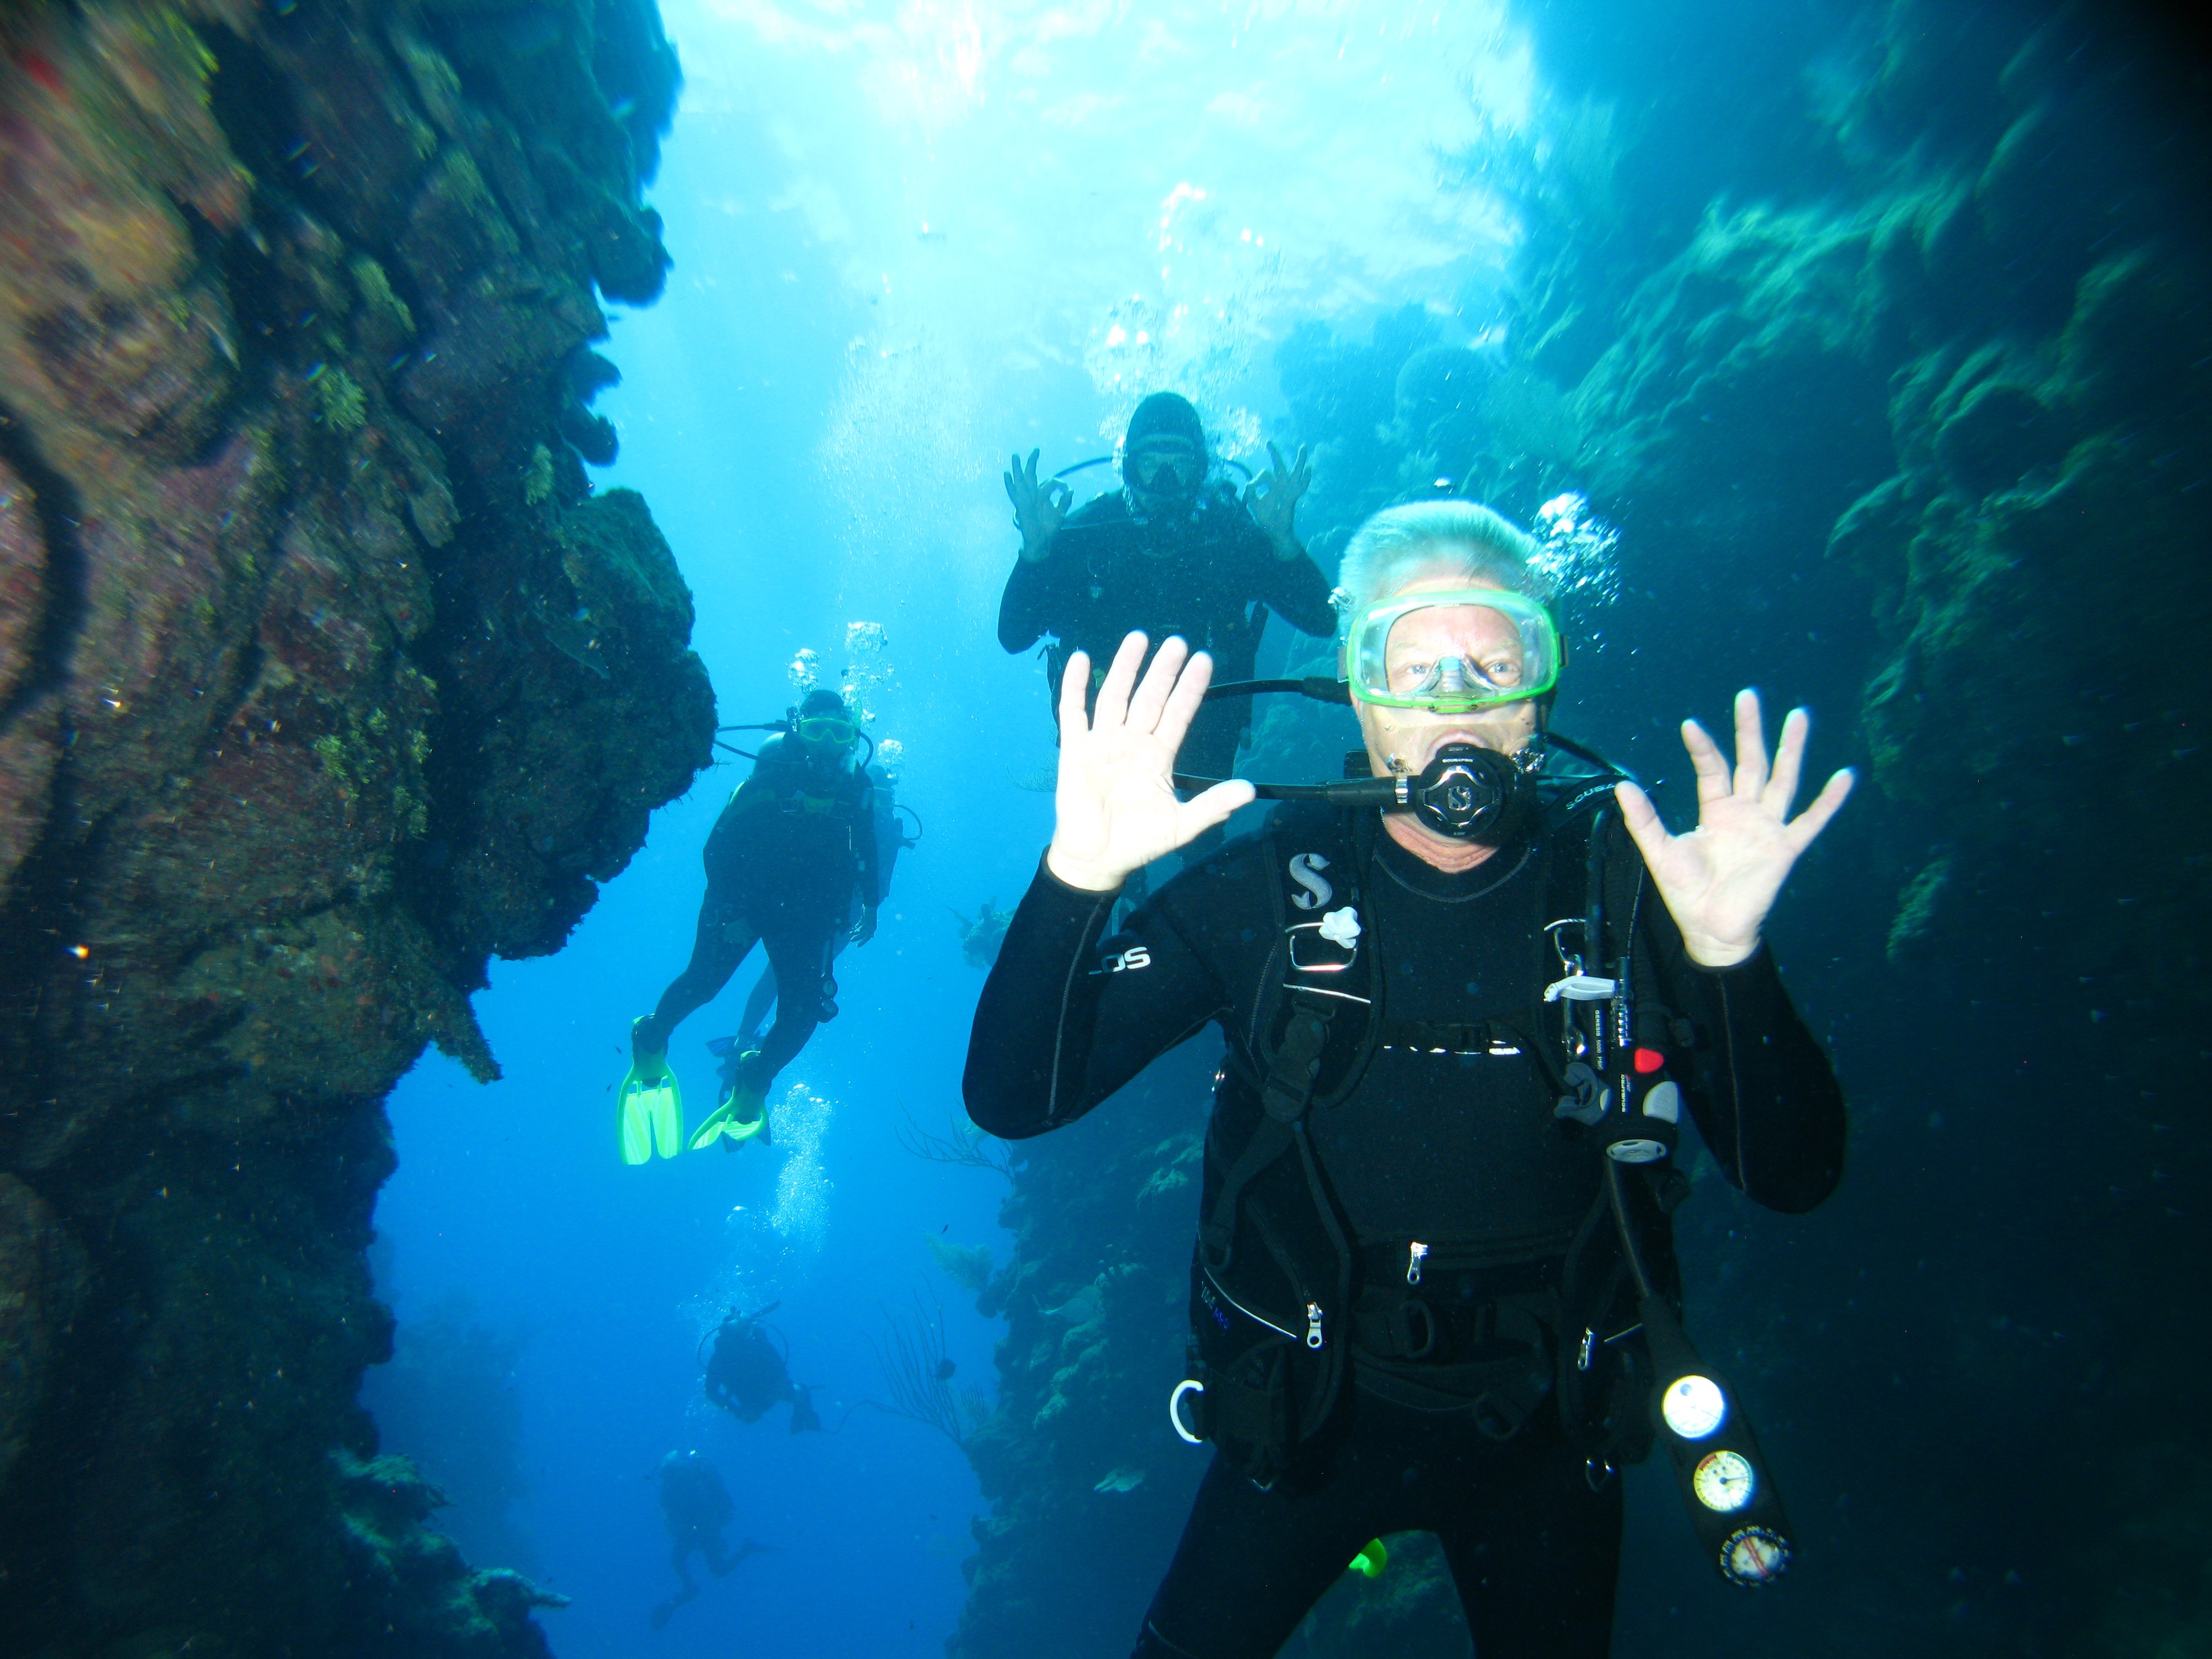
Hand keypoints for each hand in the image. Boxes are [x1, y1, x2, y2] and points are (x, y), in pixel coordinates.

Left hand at [852, 905, 877, 945]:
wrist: (869, 905)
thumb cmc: (869, 915)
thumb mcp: (869, 923)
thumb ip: (870, 930)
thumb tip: (871, 936)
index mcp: (872, 928)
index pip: (866, 937)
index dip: (862, 942)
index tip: (857, 946)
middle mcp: (869, 927)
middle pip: (862, 934)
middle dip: (857, 937)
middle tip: (851, 940)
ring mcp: (866, 923)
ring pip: (860, 930)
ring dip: (855, 932)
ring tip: (850, 934)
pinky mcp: (863, 919)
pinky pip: (859, 925)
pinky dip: (856, 927)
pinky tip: (853, 929)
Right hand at [1004, 449, 1070, 562]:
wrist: (1041, 542)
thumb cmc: (1049, 529)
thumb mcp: (1060, 514)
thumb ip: (1065, 502)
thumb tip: (1071, 490)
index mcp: (1042, 497)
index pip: (1051, 482)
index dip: (1061, 484)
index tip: (1067, 490)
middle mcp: (1033, 496)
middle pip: (1031, 475)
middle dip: (1033, 462)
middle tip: (1036, 449)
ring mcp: (1026, 500)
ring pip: (1021, 481)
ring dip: (1018, 468)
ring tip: (1015, 455)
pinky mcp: (1022, 507)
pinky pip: (1014, 494)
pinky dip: (1010, 484)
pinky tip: (1006, 474)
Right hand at [1046, 633, 1256, 892]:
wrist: (1098, 859)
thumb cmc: (1138, 842)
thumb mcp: (1182, 825)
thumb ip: (1214, 805)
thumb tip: (1250, 790)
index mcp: (1158, 756)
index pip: (1178, 713)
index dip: (1190, 688)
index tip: (1204, 660)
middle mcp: (1132, 743)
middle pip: (1150, 697)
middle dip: (1163, 670)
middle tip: (1177, 641)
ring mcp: (1103, 744)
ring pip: (1115, 696)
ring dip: (1126, 667)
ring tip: (1139, 638)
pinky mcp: (1075, 750)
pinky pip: (1074, 713)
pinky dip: (1075, 686)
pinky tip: (1081, 659)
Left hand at [1241, 440, 1311, 555]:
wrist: (1275, 531)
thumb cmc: (1266, 518)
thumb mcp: (1254, 505)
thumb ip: (1250, 494)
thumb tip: (1249, 484)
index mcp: (1271, 486)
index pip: (1265, 474)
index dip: (1257, 480)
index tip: (1252, 487)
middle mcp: (1280, 485)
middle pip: (1278, 466)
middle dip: (1274, 454)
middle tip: (1268, 442)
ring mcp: (1288, 490)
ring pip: (1295, 472)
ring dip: (1300, 460)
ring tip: (1303, 447)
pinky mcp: (1292, 497)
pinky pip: (1301, 486)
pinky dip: (1306, 478)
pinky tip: (1310, 469)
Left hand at [1616, 689, 1853, 967]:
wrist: (1710, 929)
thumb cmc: (1687, 892)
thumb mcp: (1660, 852)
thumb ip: (1645, 819)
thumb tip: (1622, 786)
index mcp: (1716, 810)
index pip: (1712, 769)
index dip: (1703, 748)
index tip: (1689, 725)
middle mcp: (1745, 812)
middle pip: (1751, 762)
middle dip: (1750, 730)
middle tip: (1748, 696)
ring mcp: (1768, 827)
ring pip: (1783, 780)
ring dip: (1791, 749)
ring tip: (1799, 716)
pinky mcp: (1786, 848)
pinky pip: (1811, 821)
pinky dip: (1829, 801)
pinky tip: (1844, 777)